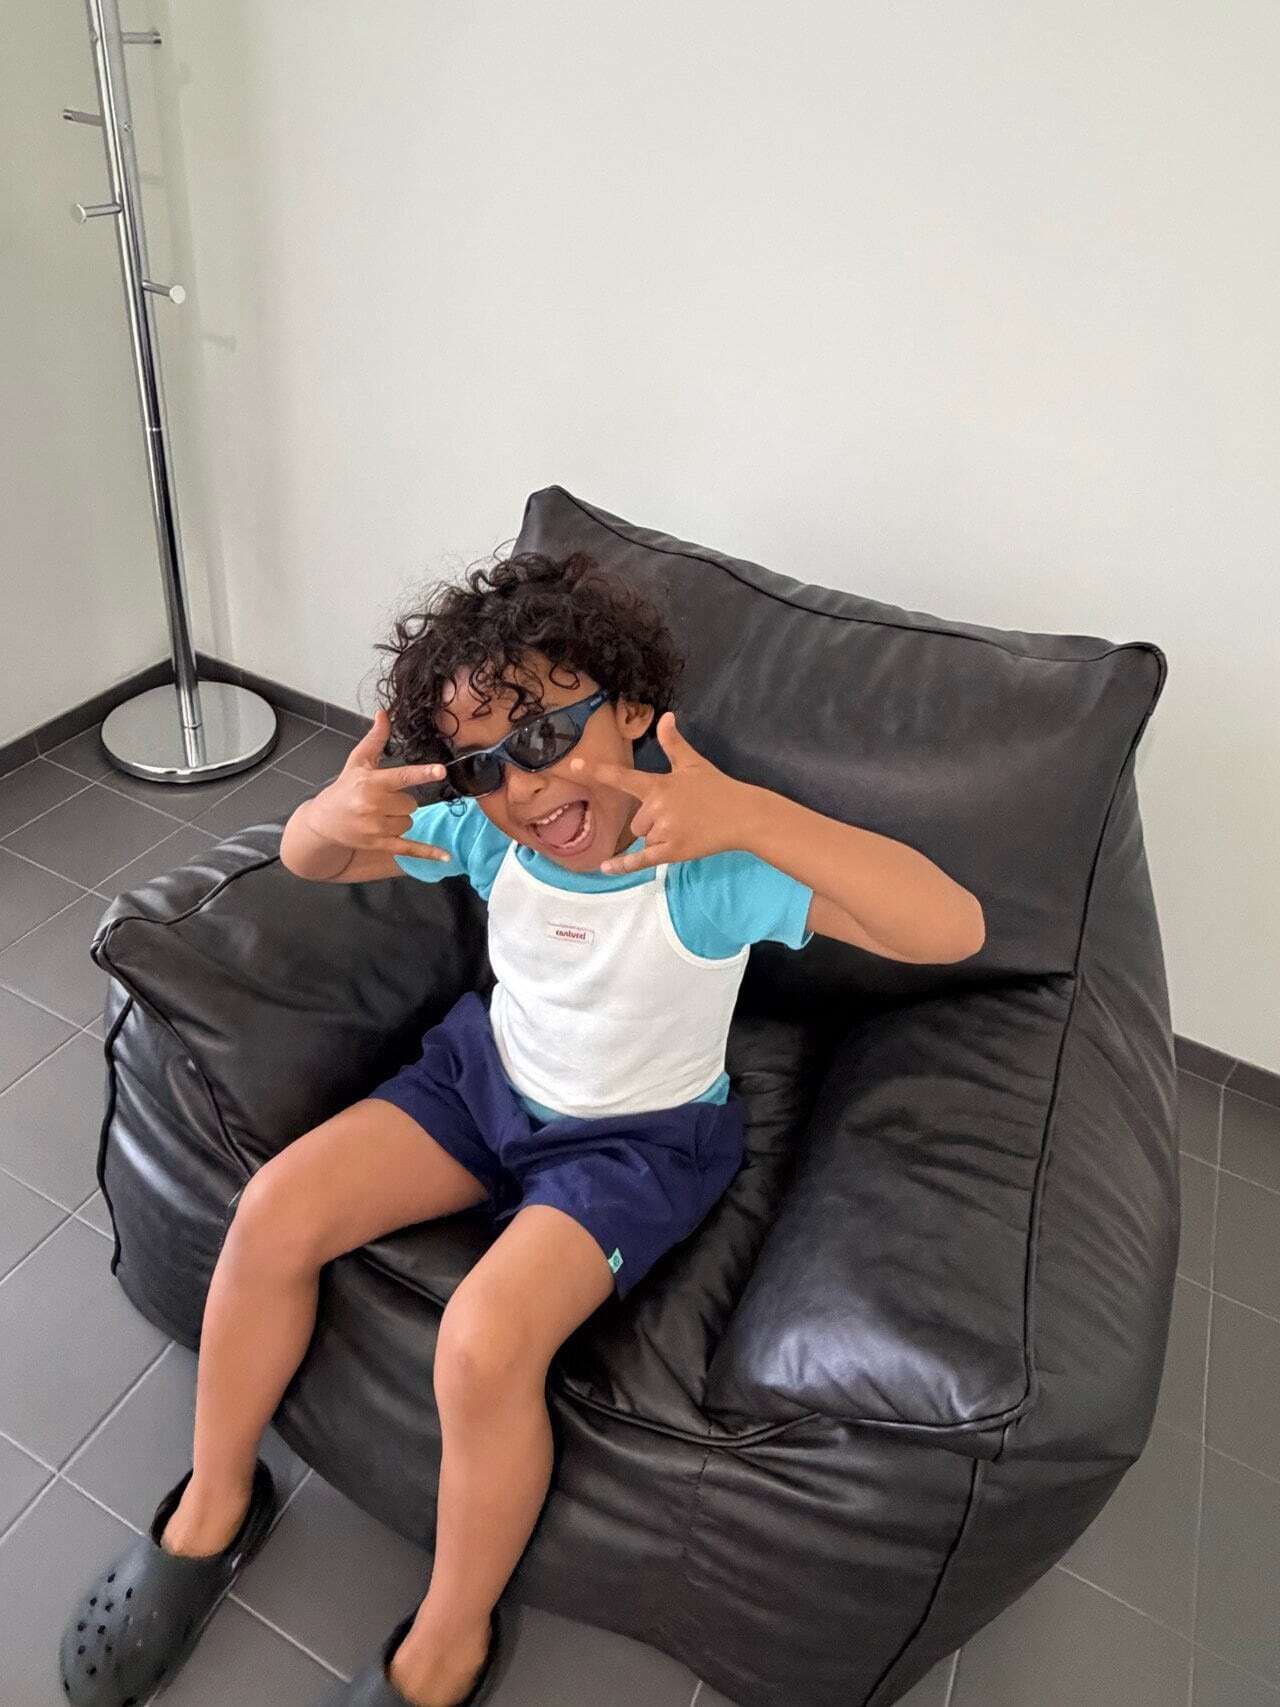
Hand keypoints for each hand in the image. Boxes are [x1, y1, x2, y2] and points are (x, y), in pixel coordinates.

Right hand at [304, 709, 452, 861]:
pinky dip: (428, 853)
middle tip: (383, 800)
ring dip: (400, 819)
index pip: (402, 776)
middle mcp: (373, 805)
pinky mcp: (379, 844)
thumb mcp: (357, 762)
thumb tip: (383, 713)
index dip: (423, 773)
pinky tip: (446, 857)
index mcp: (371, 782)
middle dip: (402, 801)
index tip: (440, 771)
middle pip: (412, 803)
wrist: (322, 821)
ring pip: (409, 822)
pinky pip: (409, 848)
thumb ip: (375, 739)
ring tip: (379, 815)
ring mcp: (376, 827)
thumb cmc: (344, 788)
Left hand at [569, 712, 762, 872]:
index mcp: (659, 786)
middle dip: (652, 822)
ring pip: (643, 838)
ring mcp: (664, 832)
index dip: (597, 771)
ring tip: (685, 828)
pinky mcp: (673, 852)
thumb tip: (666, 716)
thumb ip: (674, 743)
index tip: (574, 765)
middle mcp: (657, 808)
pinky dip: (623, 866)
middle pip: (636, 822)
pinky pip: (642, 860)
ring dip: (657, 837)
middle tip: (682, 815)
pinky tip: (605, 868)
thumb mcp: (693, 763)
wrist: (742, 815)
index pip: (623, 777)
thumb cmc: (717, 788)